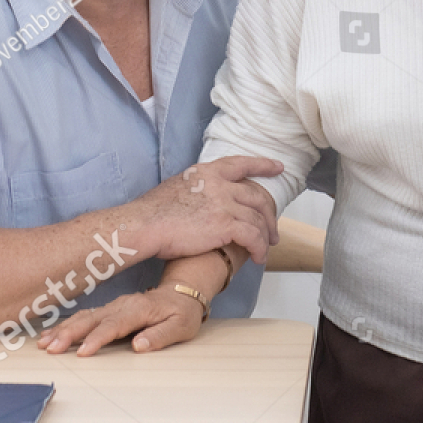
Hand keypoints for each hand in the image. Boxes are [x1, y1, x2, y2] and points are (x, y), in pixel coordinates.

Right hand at [38, 287, 203, 355]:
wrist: (181, 292)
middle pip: (91, 319)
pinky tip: (51, 334)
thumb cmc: (182, 312)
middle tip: (51, 348)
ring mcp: (113, 307)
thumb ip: (160, 336)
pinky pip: (84, 317)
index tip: (81, 353)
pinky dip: (66, 325)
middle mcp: (121, 306)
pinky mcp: (108, 310)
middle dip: (69, 333)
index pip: (114, 326)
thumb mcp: (181, 326)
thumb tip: (138, 346)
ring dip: (63, 329)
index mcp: (138, 310)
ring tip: (44, 343)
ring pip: (83, 317)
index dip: (97, 339)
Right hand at [138, 156, 282, 263]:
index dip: (263, 166)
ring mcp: (224, 203)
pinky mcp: (225, 225)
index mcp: (207, 171)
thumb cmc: (152, 212)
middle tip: (273, 229)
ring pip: (258, 219)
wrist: (144, 224)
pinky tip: (258, 258)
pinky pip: (253, 237)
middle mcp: (220, 184)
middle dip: (270, 213)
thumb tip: (200, 198)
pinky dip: (259, 248)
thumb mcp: (177, 187)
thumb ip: (196, 189)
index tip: (278, 168)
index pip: (241, 164)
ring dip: (266, 236)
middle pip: (257, 195)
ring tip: (267, 248)